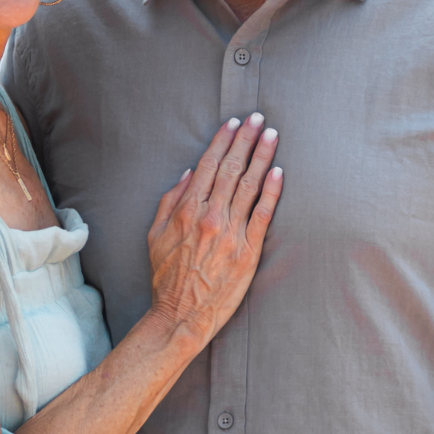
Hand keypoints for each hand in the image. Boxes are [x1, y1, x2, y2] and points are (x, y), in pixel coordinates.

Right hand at [145, 113, 283, 345]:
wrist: (180, 315)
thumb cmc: (166, 277)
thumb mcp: (154, 235)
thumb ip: (171, 200)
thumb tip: (191, 173)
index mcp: (186, 210)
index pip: (209, 165)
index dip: (223, 140)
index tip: (234, 122)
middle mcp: (210, 216)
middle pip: (232, 169)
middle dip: (246, 139)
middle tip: (259, 118)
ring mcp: (231, 233)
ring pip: (250, 185)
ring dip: (262, 156)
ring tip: (271, 135)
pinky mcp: (248, 251)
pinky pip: (263, 215)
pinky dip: (271, 191)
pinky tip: (278, 172)